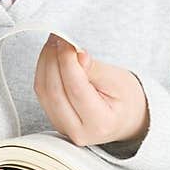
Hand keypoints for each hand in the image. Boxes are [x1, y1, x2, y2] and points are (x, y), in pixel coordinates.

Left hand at [33, 34, 149, 148]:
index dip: (67, 62)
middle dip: (52, 60)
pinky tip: (51, 57)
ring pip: (44, 93)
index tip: (67, 41)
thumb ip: (95, 69)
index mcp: (100, 123)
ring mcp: (64, 128)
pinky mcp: (55, 120)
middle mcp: (79, 132)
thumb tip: (76, 55)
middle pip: (54, 92)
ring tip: (54, 43)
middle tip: (58, 38)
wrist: (126, 118)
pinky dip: (43, 72)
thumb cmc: (126, 99)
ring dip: (45, 64)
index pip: (76, 89)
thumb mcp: (119, 81)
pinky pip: (42, 95)